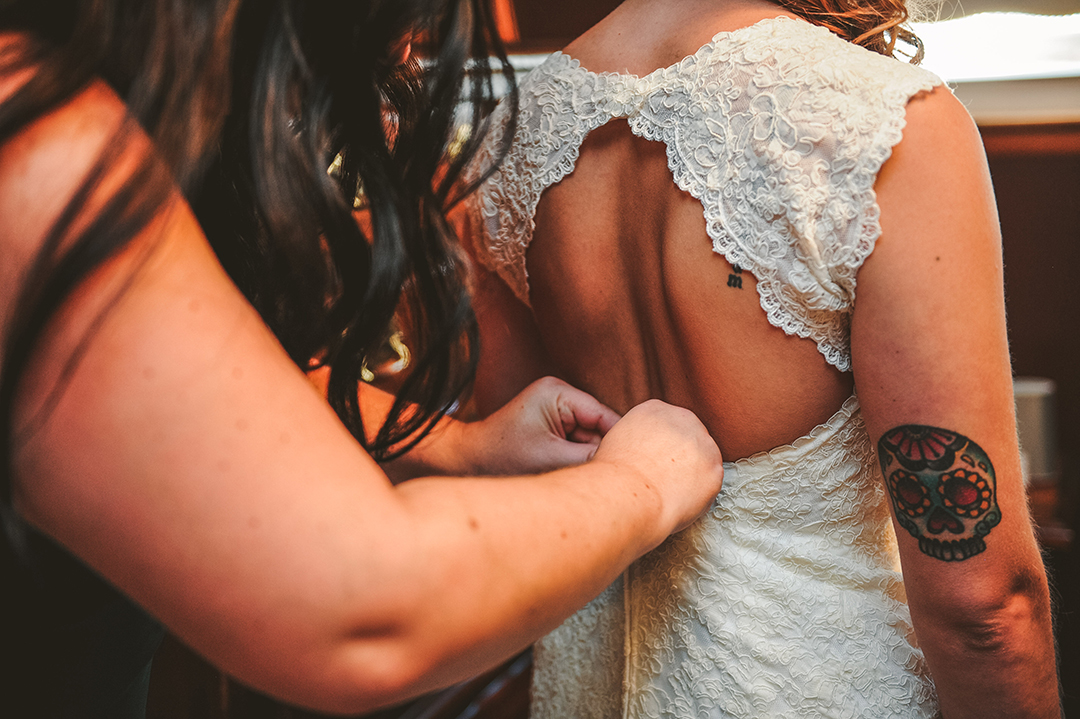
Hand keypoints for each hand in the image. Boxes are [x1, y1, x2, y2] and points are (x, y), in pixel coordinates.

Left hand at [463, 376, 620, 474]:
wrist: (467, 460)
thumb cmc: (503, 457)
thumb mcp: (553, 459)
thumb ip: (592, 458)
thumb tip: (624, 463)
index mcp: (558, 392)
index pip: (604, 416)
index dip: (618, 442)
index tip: (630, 468)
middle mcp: (559, 394)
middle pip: (598, 427)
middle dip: (598, 452)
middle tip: (594, 477)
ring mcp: (555, 408)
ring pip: (589, 438)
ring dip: (585, 458)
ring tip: (569, 473)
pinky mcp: (551, 424)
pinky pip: (576, 443)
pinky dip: (574, 458)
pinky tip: (563, 470)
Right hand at [592, 400, 723, 533]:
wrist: (627, 494)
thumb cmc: (614, 474)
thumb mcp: (616, 438)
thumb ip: (636, 435)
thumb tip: (641, 448)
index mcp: (656, 408)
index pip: (668, 423)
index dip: (663, 445)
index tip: (656, 459)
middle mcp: (683, 419)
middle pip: (690, 437)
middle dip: (681, 457)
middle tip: (665, 477)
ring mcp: (703, 444)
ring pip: (704, 459)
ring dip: (693, 474)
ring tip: (669, 491)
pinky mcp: (715, 470)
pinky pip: (710, 484)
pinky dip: (699, 495)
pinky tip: (679, 500)